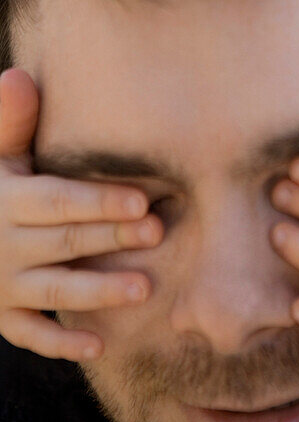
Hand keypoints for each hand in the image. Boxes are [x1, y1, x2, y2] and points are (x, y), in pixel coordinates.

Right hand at [0, 69, 162, 360]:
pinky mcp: (1, 316)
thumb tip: (18, 77)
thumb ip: (11, 120)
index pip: (57, 201)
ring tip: (145, 288)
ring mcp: (2, 286)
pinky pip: (29, 335)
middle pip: (65, 243)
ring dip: (98, 292)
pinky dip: (60, 343)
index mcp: (8, 201)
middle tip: (159, 233)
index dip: (98, 201)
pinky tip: (99, 345)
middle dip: (112, 240)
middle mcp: (4, 246)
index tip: (142, 199)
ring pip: (54, 292)